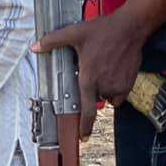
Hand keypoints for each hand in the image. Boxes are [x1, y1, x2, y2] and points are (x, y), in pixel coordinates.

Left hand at [32, 8, 146, 140]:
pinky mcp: (130, 83)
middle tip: (90, 71)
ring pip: (107, 97)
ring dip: (102, 89)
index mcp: (89, 78)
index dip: (85, 125)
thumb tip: (35, 48)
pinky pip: (119, 95)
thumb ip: (52, 41)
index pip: (87, 109)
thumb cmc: (102, 31)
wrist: (130, 28)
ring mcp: (119, 86)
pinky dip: (114, 89)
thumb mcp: (74, 33)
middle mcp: (105, 86)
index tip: (83, 137)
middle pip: (94, 99)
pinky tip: (111, 72)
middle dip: (90, 90)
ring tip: (100, 68)